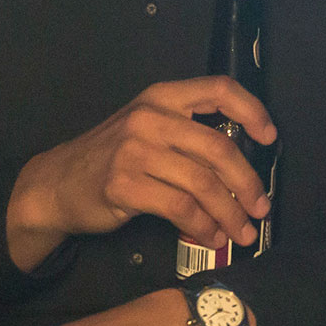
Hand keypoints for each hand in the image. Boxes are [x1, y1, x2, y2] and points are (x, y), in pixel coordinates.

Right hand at [6, 75, 274, 271]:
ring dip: (229, 213)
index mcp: (163, 97)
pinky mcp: (124, 184)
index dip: (252, 110)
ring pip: (203, 183)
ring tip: (241, 232)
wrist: (55, 184)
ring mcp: (135, 150)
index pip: (219, 89)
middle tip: (261, 208)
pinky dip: (202, 226)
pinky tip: (210, 236)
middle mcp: (151, 117)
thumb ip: (188, 133)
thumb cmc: (111, 157)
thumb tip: (243, 165)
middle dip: (248, 182)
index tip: (270, 138)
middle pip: (219, 148)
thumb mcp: (147, 128)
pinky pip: (180, 208)